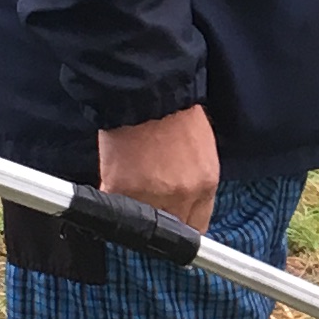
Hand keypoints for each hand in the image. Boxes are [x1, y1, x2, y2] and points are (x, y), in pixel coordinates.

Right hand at [100, 103, 219, 231]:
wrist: (145, 90)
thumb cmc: (172, 111)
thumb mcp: (201, 149)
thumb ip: (195, 181)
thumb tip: (184, 204)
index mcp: (205, 183)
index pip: (198, 225)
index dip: (184, 225)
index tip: (175, 224)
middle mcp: (183, 194)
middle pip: (171, 228)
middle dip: (161, 217)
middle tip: (149, 202)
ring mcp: (152, 195)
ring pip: (142, 221)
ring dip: (135, 208)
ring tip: (131, 186)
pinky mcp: (122, 189)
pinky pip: (116, 206)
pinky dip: (113, 196)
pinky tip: (114, 180)